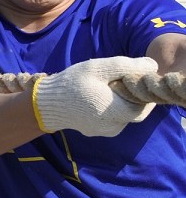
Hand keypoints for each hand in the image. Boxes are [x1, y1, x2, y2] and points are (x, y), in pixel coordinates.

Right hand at [33, 56, 157, 136]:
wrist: (44, 104)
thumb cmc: (70, 84)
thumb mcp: (97, 68)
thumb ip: (126, 66)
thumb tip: (152, 66)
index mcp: (115, 112)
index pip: (143, 105)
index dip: (142, 91)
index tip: (133, 77)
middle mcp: (112, 126)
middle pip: (134, 111)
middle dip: (132, 96)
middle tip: (119, 80)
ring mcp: (103, 131)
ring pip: (123, 116)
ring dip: (121, 102)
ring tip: (104, 88)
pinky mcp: (95, 131)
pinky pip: (111, 120)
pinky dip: (110, 108)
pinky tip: (96, 97)